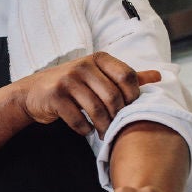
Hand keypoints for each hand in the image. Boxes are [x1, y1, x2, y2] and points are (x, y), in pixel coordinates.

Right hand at [12, 52, 158, 134]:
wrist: (33, 93)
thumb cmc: (72, 84)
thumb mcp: (98, 75)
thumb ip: (127, 76)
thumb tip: (159, 75)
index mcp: (99, 58)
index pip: (128, 77)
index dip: (133, 97)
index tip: (128, 109)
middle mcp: (83, 65)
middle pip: (114, 97)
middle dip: (118, 118)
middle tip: (116, 128)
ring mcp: (68, 80)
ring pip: (97, 111)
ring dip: (104, 127)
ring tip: (104, 133)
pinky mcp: (55, 96)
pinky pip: (79, 120)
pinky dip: (85, 129)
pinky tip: (86, 129)